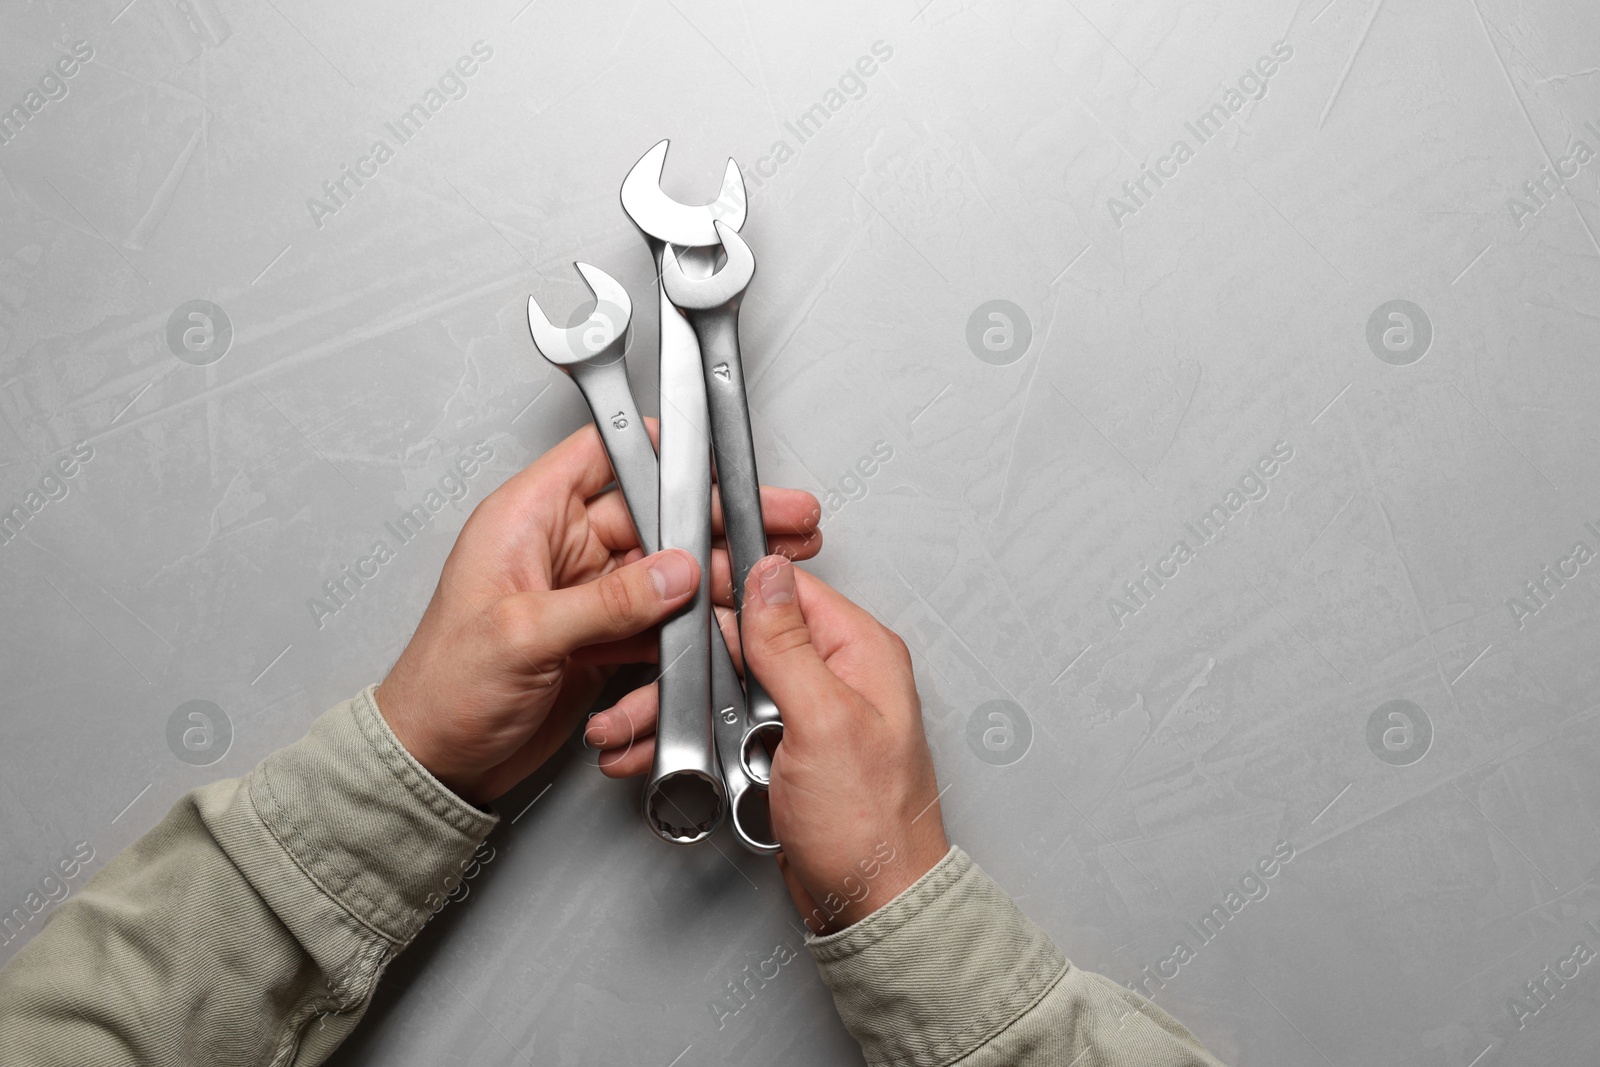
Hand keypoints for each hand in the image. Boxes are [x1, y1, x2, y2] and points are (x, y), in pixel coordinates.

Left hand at [374, 423, 820, 805]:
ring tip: (763, 578)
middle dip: (717, 519)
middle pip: (654, 514)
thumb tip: (675, 571)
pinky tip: (725, 626)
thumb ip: (607, 602)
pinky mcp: (600, 637)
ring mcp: (583, 593)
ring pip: (666, 570)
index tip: (715, 456)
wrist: (435, 763)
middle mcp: (559, 548)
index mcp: (526, 520)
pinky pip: (659, 621)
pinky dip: (692, 627)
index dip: (660, 449)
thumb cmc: (443, 689)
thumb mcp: (523, 635)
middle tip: (774, 518)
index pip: (602, 454)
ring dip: (715, 576)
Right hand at [587, 556, 948, 933]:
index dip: (726, 587)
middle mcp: (833, 676)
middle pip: (741, 642)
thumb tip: (768, 574)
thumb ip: (789, 645)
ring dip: (673, 711)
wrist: (872, 903)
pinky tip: (653, 754)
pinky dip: (688, 743)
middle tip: (639, 684)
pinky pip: (726, 730)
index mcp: (858, 652)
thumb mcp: (825, 719)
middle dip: (681, 666)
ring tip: (629, 731)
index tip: (675, 591)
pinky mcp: (781, 752)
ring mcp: (804, 715)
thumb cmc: (871, 824)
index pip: (784, 591)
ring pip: (723, 689)